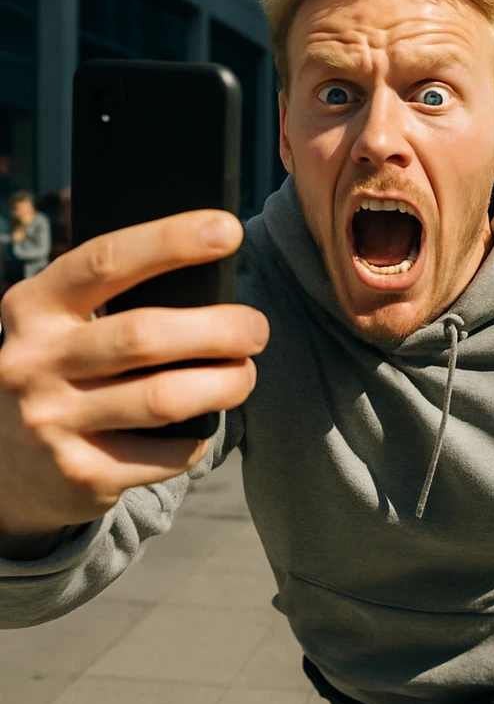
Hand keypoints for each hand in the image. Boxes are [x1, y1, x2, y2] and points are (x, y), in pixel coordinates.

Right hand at [0, 210, 268, 544]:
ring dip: (224, 385)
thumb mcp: (65, 326)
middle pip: (146, 335)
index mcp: (34, 306)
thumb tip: (214, 272)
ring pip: (164, 398)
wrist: (4, 467)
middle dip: (220, 329)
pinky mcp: (80, 473)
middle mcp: (34, 361)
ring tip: (245, 375)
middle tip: (257, 329)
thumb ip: (118, 301)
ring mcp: (51, 421)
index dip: (172, 241)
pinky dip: (197, 439)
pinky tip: (201, 425)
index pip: (106, 261)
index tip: (230, 230)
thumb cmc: (64, 372)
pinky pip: (167, 454)